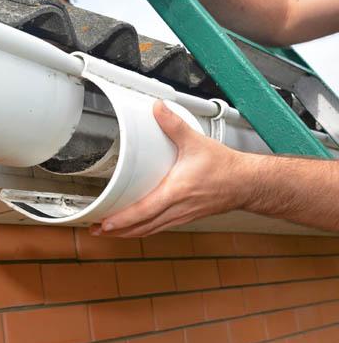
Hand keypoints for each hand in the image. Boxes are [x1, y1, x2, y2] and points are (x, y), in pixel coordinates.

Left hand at [90, 100, 252, 237]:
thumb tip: (157, 109)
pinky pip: (158, 228)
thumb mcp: (196, 142)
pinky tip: (133, 228)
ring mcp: (180, 216)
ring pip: (149, 230)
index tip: (104, 224)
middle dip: (117, 231)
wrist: (246, 183)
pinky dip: (142, 230)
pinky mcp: (183, 217)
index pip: (144, 211)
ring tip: (107, 232)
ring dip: (127, 233)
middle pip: (141, 227)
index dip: (123, 219)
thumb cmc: (224, 167)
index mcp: (176, 192)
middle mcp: (176, 209)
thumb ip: (173, 124)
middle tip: (96, 230)